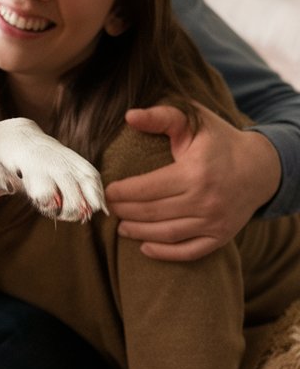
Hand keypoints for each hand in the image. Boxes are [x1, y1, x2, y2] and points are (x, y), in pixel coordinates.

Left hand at [105, 104, 281, 260]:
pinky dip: (164, 253)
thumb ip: (161, 117)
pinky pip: (189, 251)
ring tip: (120, 226)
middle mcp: (206, 200)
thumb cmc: (220, 142)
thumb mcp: (194, 121)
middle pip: (152, 212)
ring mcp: (215, 222)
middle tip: (108, 208)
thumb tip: (129, 116)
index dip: (121, 192)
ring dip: (138, 232)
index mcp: (195, 172)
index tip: (106, 191)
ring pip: (166, 233)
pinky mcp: (221, 236)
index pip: (146, 189)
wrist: (262, 167)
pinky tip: (144, 247)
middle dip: (124, 211)